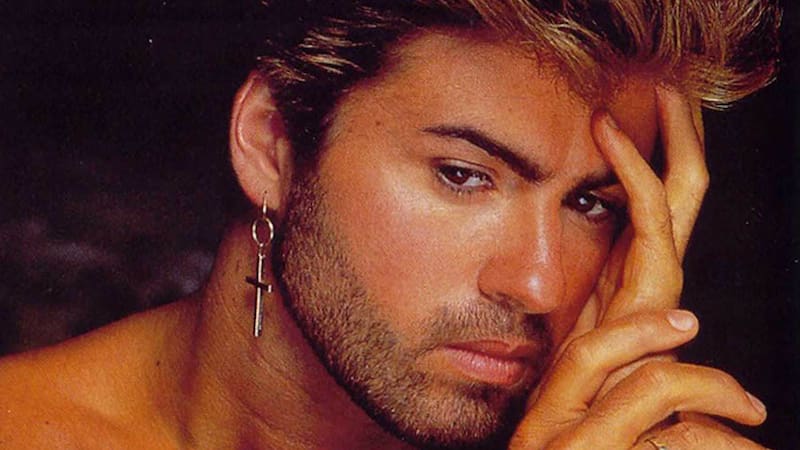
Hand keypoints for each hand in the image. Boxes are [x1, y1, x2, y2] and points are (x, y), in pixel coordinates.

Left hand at [508, 87, 766, 447]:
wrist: (581, 419)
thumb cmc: (562, 366)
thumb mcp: (557, 311)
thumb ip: (553, 279)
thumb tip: (521, 246)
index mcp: (632, 266)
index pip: (657, 196)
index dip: (651, 152)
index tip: (623, 112)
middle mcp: (651, 264)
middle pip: (682, 185)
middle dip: (682, 136)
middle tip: (672, 89)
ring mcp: (655, 272)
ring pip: (679, 188)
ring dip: (670, 136)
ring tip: (662, 92)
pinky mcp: (648, 283)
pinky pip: (648, 211)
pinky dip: (631, 166)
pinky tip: (604, 131)